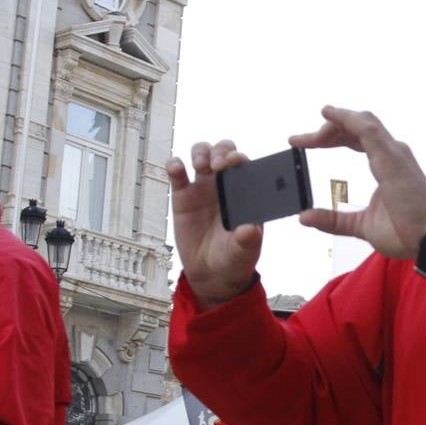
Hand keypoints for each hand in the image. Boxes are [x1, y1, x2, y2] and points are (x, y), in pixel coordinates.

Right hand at [167, 140, 262, 309]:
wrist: (211, 273)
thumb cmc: (234, 258)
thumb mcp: (244, 252)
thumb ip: (248, 240)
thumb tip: (250, 229)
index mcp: (246, 192)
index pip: (245, 165)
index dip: (239, 158)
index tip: (234, 162)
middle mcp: (226, 184)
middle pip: (223, 151)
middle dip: (220, 151)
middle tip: (217, 165)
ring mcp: (204, 187)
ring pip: (202, 154)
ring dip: (201, 153)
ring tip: (200, 166)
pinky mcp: (183, 196)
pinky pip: (177, 174)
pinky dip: (174, 165)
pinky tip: (176, 168)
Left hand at [291, 107, 425, 259]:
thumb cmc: (406, 231)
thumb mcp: (360, 225)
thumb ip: (334, 219)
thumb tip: (306, 217)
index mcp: (386, 164)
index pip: (356, 139)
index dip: (331, 137)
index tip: (304, 143)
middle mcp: (391, 152)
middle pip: (355, 128)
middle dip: (326, 130)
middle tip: (297, 140)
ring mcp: (392, 152)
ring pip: (361, 122)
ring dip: (333, 122)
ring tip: (308, 135)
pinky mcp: (391, 157)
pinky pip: (367, 129)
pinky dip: (347, 118)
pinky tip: (328, 114)